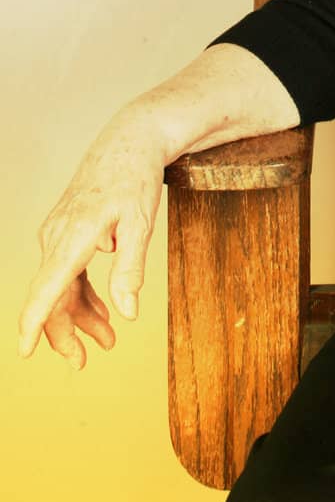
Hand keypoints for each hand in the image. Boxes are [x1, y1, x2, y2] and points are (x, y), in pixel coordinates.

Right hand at [17, 112, 166, 366]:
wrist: (131, 139)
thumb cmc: (136, 178)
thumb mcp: (141, 223)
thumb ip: (130, 270)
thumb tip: (126, 312)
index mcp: (73, 237)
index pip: (46, 289)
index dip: (33, 324)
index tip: (25, 352)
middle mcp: (57, 236)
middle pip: (51, 296)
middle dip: (65, 333)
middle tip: (86, 362)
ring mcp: (59, 232)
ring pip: (60, 285)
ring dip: (80, 315)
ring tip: (107, 340)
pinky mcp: (67, 229)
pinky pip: (68, 269)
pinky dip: (83, 292)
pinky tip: (102, 311)